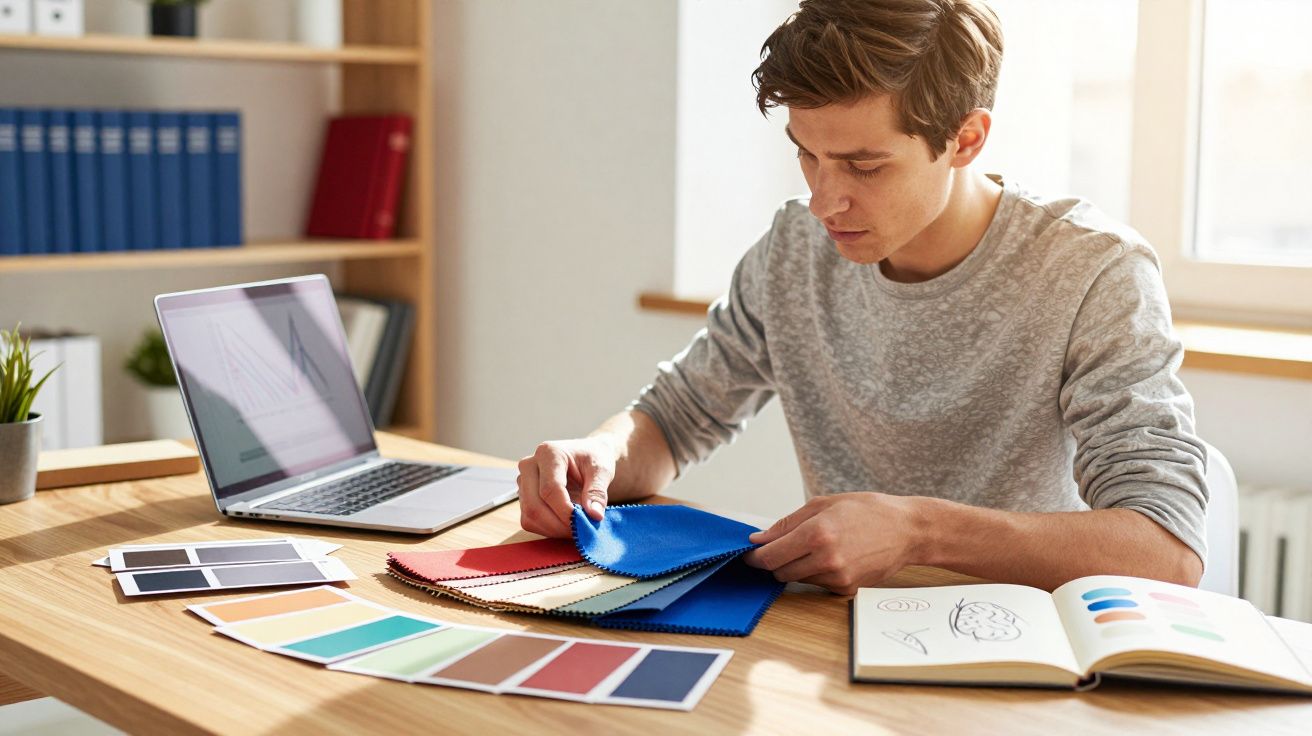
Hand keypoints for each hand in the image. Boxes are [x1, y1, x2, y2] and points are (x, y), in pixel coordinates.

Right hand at [516, 438, 618, 537]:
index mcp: (548, 453)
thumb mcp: (602, 470)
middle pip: (534, 505)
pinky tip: (566, 525)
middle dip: (559, 524)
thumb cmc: (593, 459)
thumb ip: (597, 492)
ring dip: (554, 530)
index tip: (583, 523)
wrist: (586, 457)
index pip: (550, 489)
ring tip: (576, 527)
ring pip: (530, 516)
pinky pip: (529, 521)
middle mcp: (529, 465)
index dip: (565, 511)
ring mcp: (523, 482)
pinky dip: (548, 529)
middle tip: (582, 531)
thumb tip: (594, 515)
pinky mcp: (523, 496)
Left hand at [742, 493, 926, 594]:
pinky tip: (833, 556)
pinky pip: (817, 584)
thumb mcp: (824, 504)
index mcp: (816, 534)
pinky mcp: (847, 589)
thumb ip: (787, 524)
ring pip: (797, 579)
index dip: (755, 557)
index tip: (749, 554)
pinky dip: (816, 573)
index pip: (770, 556)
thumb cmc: (868, 511)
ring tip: (815, 546)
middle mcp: (826, 559)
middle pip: (779, 572)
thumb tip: (759, 540)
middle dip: (774, 561)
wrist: (908, 531)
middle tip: (782, 546)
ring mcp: (838, 577)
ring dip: (796, 566)